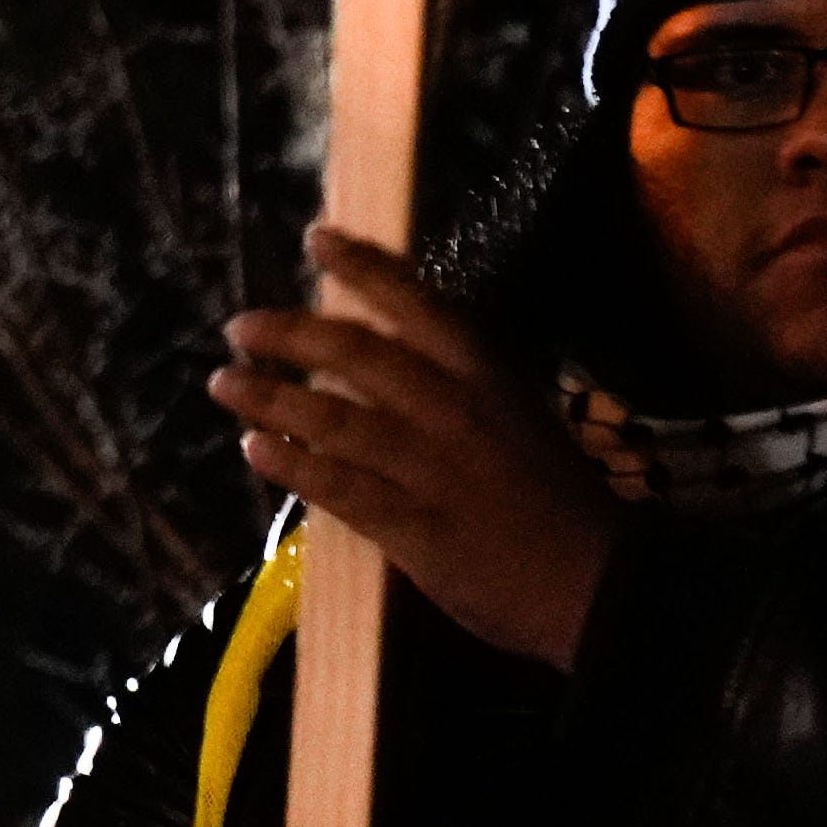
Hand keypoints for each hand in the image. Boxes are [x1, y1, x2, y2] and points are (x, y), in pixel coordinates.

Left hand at [212, 231, 616, 668]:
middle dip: (290, 334)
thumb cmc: (559, 503)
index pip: (420, 304)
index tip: (318, 239)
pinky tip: (257, 449)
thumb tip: (388, 360)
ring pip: (333, 419)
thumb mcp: (520, 421)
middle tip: (241, 326)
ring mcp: (431, 470)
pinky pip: (337, 487)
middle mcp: (455, 412)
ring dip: (270, 397)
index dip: (365, 268)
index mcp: (488, 378)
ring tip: (227, 383)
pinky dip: (291, 464)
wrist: (599, 587)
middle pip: (357, 355)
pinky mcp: (414, 527)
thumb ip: (461, 390)